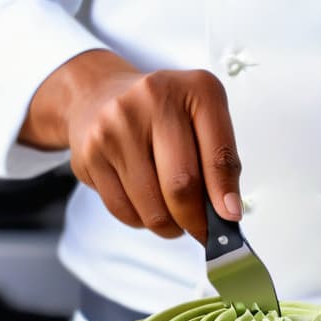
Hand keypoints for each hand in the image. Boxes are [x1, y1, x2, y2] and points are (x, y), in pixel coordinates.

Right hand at [20, 50, 241, 241]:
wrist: (101, 95)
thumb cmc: (162, 114)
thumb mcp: (203, 122)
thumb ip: (220, 163)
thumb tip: (227, 213)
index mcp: (197, 89)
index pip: (218, 156)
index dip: (225, 196)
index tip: (229, 219)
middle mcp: (154, 100)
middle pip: (182, 185)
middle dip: (196, 221)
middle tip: (201, 231)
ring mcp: (117, 126)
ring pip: (152, 207)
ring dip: (169, 226)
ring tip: (174, 218)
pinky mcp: (91, 153)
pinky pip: (123, 210)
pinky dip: (141, 221)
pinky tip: (146, 206)